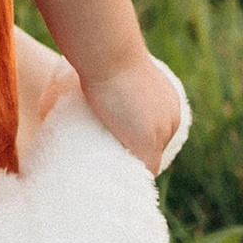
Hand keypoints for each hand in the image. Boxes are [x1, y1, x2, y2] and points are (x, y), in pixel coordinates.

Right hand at [82, 50, 185, 174]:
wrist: (110, 55)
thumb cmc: (103, 55)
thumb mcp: (113, 69)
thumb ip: (106, 81)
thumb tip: (70, 86)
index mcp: (168, 99)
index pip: (158, 130)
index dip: (139, 139)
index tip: (120, 144)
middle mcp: (172, 117)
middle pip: (157, 148)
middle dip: (137, 155)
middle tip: (114, 161)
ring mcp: (162, 133)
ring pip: (152, 161)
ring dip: (136, 169)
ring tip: (115, 178)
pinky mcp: (148, 144)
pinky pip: (147, 171)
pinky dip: (136, 179)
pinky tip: (122, 186)